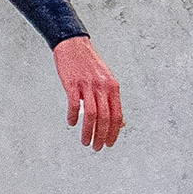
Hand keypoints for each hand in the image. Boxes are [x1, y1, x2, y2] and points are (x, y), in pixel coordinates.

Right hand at [53, 35, 122, 150]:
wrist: (74, 45)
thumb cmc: (90, 65)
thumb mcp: (107, 80)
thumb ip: (113, 101)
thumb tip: (120, 123)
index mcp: (113, 87)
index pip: (117, 115)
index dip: (114, 132)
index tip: (109, 144)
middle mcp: (102, 87)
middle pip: (105, 118)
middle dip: (101, 137)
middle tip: (97, 148)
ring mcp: (87, 85)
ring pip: (91, 115)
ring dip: (88, 132)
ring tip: (85, 142)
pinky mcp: (73, 84)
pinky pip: (74, 105)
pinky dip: (73, 116)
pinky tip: (71, 123)